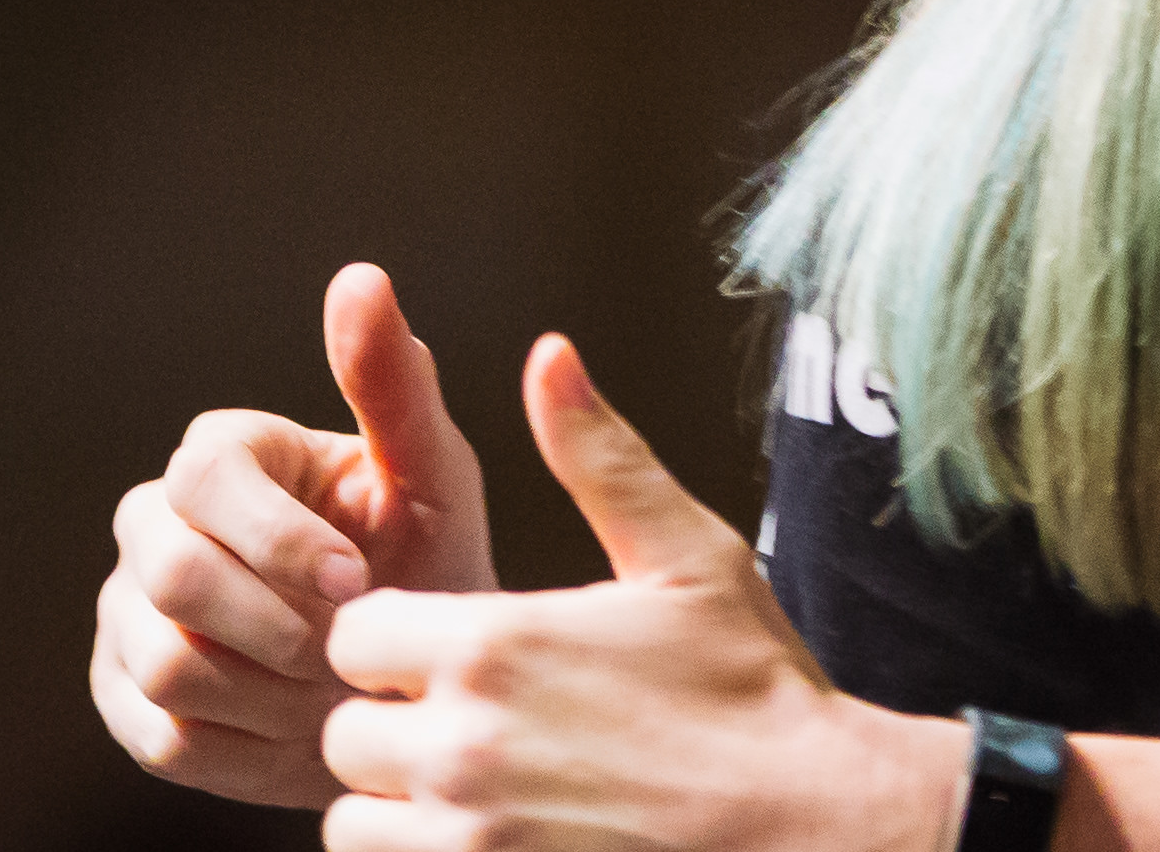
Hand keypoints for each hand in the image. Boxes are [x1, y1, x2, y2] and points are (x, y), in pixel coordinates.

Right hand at [94, 261, 498, 806]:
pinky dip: (246, 747)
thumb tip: (361, 276)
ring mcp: (128, 613)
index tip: (357, 580)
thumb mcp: (430, 476)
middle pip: (172, 577)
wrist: (410, 688)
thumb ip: (391, 384)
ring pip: (166, 666)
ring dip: (269, 693)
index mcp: (223, 456)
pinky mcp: (124, 700)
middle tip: (346, 650)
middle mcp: (155, 523)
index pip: (205, 478)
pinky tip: (294, 728)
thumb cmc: (425, 563)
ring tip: (329, 687)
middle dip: (276, 628)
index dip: (278, 539)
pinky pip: (164, 736)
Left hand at [317, 332, 959, 850]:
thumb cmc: (754, 693)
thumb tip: (549, 357)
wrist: (813, 825)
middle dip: (390, 729)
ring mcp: (474, 843)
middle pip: (346, 736)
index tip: (446, 656)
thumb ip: (597, 455)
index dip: (393, 642)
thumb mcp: (682, 555)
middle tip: (465, 729)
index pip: (353, 636)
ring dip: (399, 811)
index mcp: (491, 647)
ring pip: (356, 826)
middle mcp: (464, 749)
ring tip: (472, 795)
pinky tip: (495, 840)